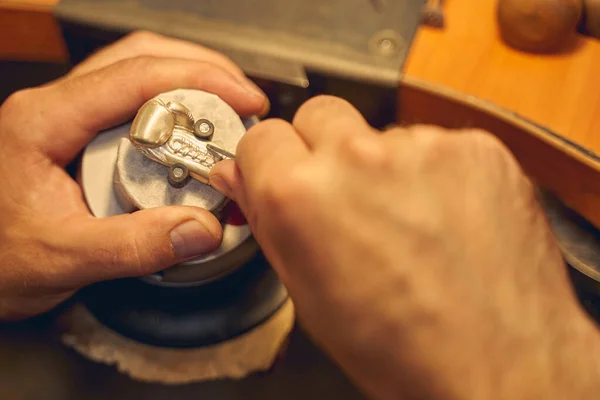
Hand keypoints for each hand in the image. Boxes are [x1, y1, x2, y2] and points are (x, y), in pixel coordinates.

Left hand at [0, 31, 267, 319]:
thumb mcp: (61, 259)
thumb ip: (133, 246)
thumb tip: (201, 228)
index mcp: (44, 121)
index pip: (136, 75)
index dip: (202, 79)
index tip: (244, 99)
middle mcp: (55, 107)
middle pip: (141, 59)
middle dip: (202, 73)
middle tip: (243, 102)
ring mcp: (66, 118)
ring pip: (138, 77)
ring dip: (189, 88)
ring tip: (226, 114)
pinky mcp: (77, 136)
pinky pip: (132, 106)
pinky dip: (172, 113)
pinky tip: (190, 137)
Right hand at [210, 96, 599, 399]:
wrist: (500, 365)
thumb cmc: (403, 349)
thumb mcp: (307, 293)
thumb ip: (268, 219)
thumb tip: (241, 177)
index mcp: (301, 196)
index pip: (261, 137)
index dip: (271, 161)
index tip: (283, 173)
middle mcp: (358, 158)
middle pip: (319, 114)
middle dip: (324, 149)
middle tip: (348, 196)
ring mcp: (422, 147)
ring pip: (381, 133)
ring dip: (385, 166)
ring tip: (409, 223)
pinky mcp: (477, 148)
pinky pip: (437, 144)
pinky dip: (435, 173)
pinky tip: (445, 219)